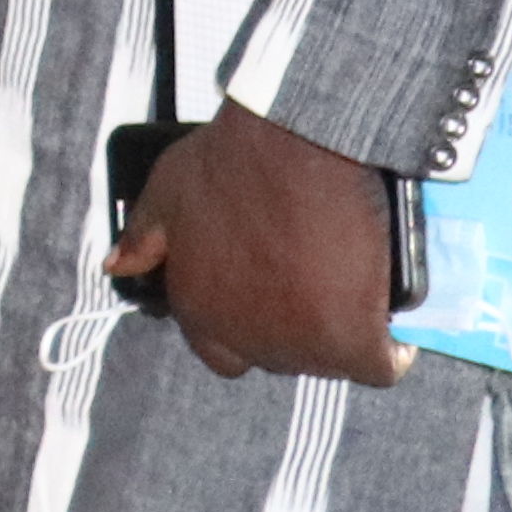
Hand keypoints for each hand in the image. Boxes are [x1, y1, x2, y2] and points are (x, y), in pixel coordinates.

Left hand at [113, 105, 419, 386]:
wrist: (293, 145)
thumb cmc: (228, 162)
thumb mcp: (166, 193)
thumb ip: (143, 237)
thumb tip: (116, 267)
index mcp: (198, 310)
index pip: (222, 353)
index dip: (248, 330)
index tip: (272, 302)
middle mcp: (244, 338)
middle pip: (281, 356)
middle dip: (297, 329)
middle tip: (318, 288)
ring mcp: (299, 342)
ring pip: (329, 360)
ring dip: (341, 335)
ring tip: (356, 297)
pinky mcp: (351, 338)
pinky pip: (378, 366)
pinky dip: (390, 352)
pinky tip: (395, 332)